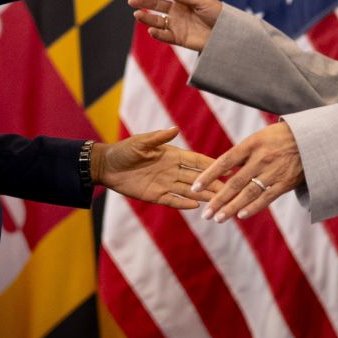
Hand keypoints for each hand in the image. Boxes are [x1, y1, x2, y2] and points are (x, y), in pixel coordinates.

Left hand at [93, 127, 221, 208]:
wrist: (106, 166)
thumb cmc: (123, 150)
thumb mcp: (140, 143)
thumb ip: (158, 139)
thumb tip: (175, 129)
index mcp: (172, 155)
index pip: (196, 161)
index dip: (212, 164)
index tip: (229, 167)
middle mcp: (173, 170)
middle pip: (198, 178)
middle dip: (214, 183)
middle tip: (231, 190)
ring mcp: (166, 184)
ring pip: (189, 191)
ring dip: (203, 196)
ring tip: (219, 201)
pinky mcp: (156, 196)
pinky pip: (173, 201)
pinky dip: (184, 204)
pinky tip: (197, 207)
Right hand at [129, 0, 221, 51]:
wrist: (228, 35)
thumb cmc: (218, 14)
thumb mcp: (201, 1)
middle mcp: (178, 10)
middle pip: (157, 5)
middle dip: (144, 2)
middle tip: (132, 1)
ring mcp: (177, 24)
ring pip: (157, 20)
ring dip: (146, 17)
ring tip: (137, 15)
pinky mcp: (179, 38)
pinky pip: (164, 35)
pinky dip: (156, 33)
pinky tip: (151, 29)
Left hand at [192, 122, 303, 222]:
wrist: (312, 139)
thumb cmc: (280, 137)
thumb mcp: (259, 138)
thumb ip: (242, 155)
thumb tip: (222, 171)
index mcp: (251, 144)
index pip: (224, 161)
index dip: (208, 175)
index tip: (194, 187)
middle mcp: (261, 159)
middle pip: (234, 183)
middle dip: (218, 199)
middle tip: (205, 213)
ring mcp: (274, 172)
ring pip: (249, 194)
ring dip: (232, 208)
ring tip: (218, 219)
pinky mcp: (285, 183)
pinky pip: (267, 198)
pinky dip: (253, 208)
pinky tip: (240, 216)